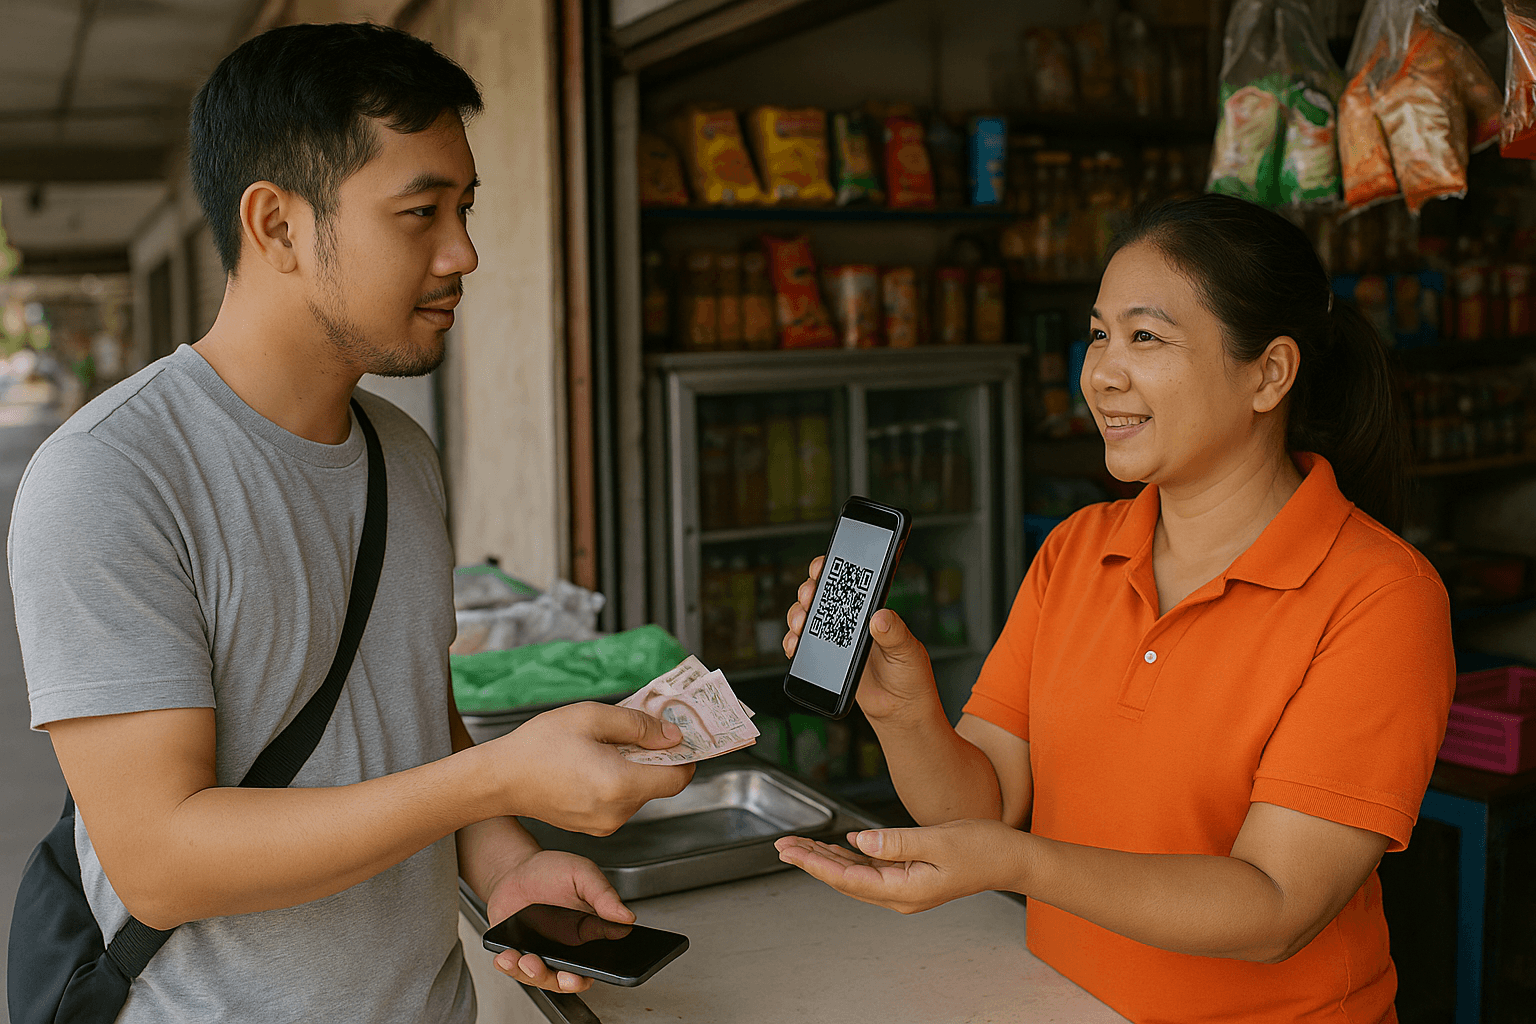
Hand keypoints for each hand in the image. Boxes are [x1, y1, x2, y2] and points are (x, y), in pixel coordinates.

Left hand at [485, 849, 634, 993]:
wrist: (515, 869)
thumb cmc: (551, 871)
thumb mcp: (582, 874)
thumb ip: (603, 894)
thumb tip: (626, 916)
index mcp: (587, 934)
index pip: (596, 964)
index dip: (590, 974)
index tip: (583, 974)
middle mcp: (564, 949)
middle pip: (567, 979)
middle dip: (562, 982)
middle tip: (561, 975)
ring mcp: (539, 952)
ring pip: (539, 977)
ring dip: (532, 975)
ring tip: (526, 960)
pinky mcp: (516, 951)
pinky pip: (513, 968)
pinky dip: (508, 966)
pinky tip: (506, 956)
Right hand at [489, 702, 694, 834]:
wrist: (500, 779)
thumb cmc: (539, 745)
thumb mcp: (591, 718)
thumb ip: (639, 725)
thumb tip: (673, 735)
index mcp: (620, 785)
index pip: (678, 778)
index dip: (685, 755)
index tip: (681, 736)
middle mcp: (617, 813)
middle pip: (659, 783)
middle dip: (655, 755)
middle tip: (638, 729)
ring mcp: (605, 825)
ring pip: (640, 792)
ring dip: (634, 767)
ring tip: (605, 745)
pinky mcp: (594, 827)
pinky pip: (621, 801)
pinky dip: (618, 781)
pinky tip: (595, 762)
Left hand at [774, 818, 1024, 913]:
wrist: (1011, 859)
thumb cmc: (983, 849)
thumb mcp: (938, 840)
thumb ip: (897, 842)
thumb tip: (861, 840)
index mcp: (905, 890)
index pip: (848, 878)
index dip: (815, 864)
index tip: (791, 851)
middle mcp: (900, 894)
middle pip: (845, 879)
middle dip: (812, 861)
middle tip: (784, 845)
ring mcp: (905, 887)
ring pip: (856, 874)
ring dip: (828, 859)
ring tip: (801, 845)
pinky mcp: (910, 875)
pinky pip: (872, 868)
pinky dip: (851, 856)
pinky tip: (838, 845)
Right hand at [782, 555, 939, 723]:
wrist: (901, 712)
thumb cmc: (912, 678)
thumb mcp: (909, 651)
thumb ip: (895, 633)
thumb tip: (880, 617)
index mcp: (873, 612)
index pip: (850, 582)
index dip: (832, 570)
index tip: (822, 568)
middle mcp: (853, 622)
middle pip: (822, 595)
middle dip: (809, 591)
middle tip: (809, 598)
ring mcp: (837, 640)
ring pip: (808, 617)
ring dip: (798, 615)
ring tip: (801, 624)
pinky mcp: (827, 661)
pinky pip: (803, 646)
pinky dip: (793, 643)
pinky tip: (795, 645)